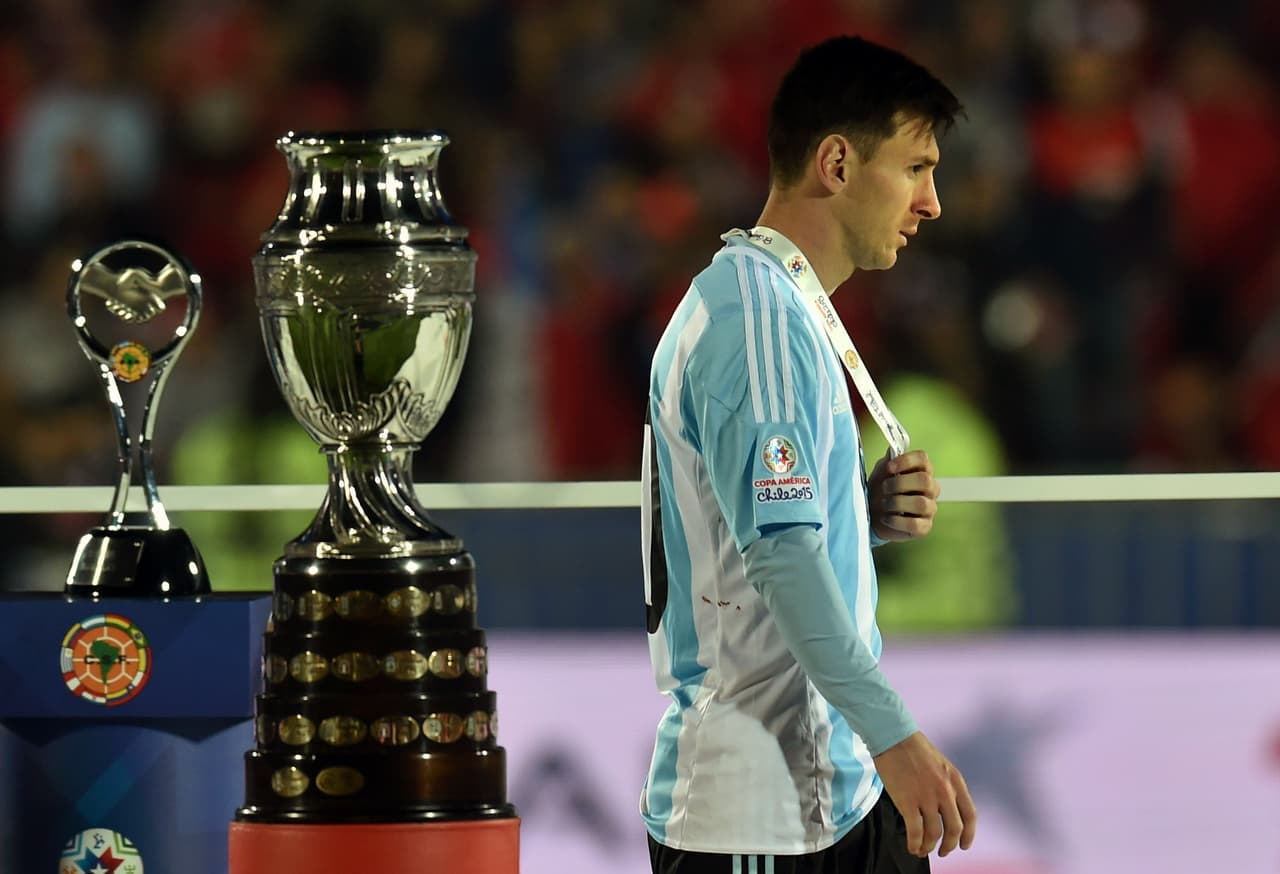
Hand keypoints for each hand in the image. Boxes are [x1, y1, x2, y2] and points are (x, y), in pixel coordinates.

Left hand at [867, 449, 939, 541]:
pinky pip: (915, 524)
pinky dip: (897, 521)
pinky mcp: (924, 527)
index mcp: (922, 471)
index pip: (923, 459)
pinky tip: (886, 518)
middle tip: (884, 488)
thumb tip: (893, 450)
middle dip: (899, 483)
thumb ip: (888, 460)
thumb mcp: (881, 472)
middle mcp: (930, 489)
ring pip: (921, 503)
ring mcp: (930, 508)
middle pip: (925, 480)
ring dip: (897, 502)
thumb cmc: (880, 490)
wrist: (871, 514)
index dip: (906, 461)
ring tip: (884, 503)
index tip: (889, 468)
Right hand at [873, 731, 976, 857]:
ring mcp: (926, 797)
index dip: (969, 835)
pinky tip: (912, 846)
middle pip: (954, 829)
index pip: (970, 816)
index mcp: (955, 781)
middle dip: (949, 845)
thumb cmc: (914, 748)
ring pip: (935, 833)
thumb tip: (947, 810)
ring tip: (923, 850)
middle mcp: (945, 791)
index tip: (964, 845)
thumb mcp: (942, 765)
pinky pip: (915, 831)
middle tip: (943, 851)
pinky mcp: (907, 801)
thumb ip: (948, 786)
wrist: (893, 736)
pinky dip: (915, 843)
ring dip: (930, 846)